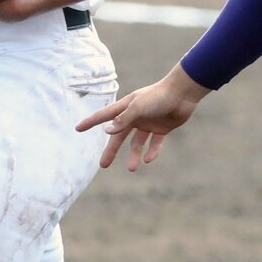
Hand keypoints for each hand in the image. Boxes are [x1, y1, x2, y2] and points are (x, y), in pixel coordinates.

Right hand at [76, 63, 211, 171]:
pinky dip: (152, 151)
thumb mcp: (138, 107)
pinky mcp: (163, 128)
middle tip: (103, 165)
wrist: (183, 93)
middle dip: (111, 150)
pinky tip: (148, 160)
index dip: (91, 122)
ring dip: (134, 155)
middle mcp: (136, 116)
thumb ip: (123, 119)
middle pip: (119, 136)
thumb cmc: (159, 96)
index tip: (78, 129)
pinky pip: (155, 143)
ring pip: (137, 142)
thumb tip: (106, 132)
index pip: (104, 116)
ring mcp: (149, 122)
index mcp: (126, 107)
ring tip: (132, 168)